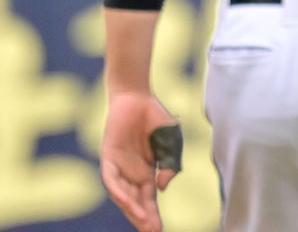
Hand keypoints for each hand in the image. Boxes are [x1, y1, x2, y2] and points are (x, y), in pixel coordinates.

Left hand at [100, 91, 179, 231]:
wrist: (138, 96)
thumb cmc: (155, 117)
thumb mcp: (171, 142)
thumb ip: (171, 164)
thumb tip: (162, 188)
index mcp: (147, 172)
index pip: (148, 199)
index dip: (153, 214)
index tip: (159, 229)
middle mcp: (131, 173)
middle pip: (136, 202)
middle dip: (143, 218)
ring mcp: (119, 166)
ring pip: (123, 195)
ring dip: (131, 209)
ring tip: (143, 222)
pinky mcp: (108, 157)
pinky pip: (111, 179)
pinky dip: (118, 190)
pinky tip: (126, 200)